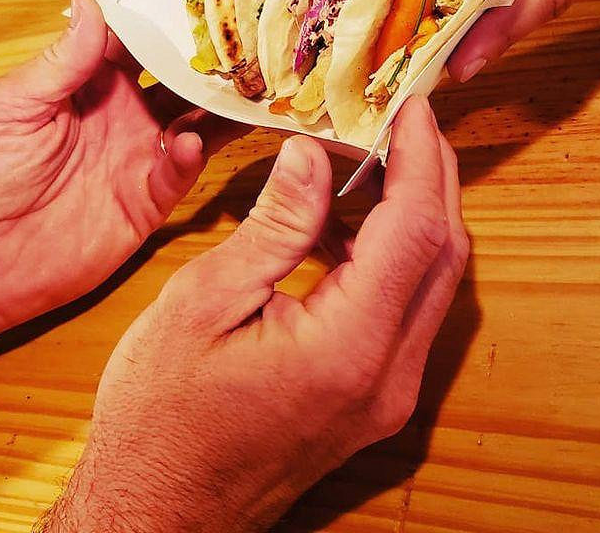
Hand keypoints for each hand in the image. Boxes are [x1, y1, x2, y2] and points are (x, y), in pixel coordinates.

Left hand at [0, 0, 243, 338]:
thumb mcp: (11, 108)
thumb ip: (58, 63)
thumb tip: (89, 5)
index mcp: (92, 84)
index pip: (139, 41)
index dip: (165, 21)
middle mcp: (125, 114)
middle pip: (178, 78)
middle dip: (208, 61)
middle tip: (243, 39)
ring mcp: (140, 155)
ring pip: (195, 121)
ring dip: (217, 106)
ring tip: (243, 88)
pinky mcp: (148, 199)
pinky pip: (180, 172)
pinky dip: (190, 156)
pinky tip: (190, 143)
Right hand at [39, 97, 466, 532]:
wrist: (157, 515)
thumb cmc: (161, 419)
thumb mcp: (202, 303)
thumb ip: (273, 226)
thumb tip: (312, 154)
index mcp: (347, 349)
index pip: (414, 230)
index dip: (421, 158)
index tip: (413, 106)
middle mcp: (387, 377)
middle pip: (442, 253)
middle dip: (431, 175)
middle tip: (400, 121)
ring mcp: (388, 394)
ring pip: (433, 280)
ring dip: (414, 212)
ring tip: (371, 158)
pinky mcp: (376, 398)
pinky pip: (408, 308)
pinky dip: (392, 254)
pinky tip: (346, 222)